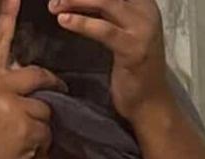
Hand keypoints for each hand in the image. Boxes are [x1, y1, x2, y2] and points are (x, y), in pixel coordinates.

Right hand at [0, 0, 68, 158]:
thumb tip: (17, 79)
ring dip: (40, 125)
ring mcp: (12, 108)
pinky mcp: (26, 130)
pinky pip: (46, 132)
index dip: (8, 20)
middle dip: (52, 85)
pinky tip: (23, 154)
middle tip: (60, 91)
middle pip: (37, 75)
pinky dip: (40, 144)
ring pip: (44, 109)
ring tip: (20, 142)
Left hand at [47, 0, 172, 120]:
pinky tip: (64, 21)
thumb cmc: (132, 70)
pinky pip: (105, 31)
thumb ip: (108, 16)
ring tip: (54, 6)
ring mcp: (142, 29)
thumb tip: (78, 3)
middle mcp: (146, 10)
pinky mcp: (133, 49)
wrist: (150, 102)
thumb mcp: (122, 33)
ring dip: (76, 1)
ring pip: (106, 3)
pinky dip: (83, 23)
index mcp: (143, 3)